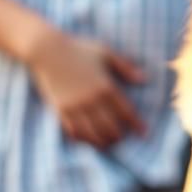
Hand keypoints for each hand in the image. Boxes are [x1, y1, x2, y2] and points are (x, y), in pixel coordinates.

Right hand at [27, 28, 146, 147]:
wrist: (47, 50)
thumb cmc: (78, 49)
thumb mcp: (106, 52)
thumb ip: (125, 66)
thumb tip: (144, 79)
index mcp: (106, 86)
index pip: (126, 111)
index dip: (136, 124)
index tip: (143, 132)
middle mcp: (92, 100)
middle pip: (110, 127)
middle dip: (119, 136)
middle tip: (124, 138)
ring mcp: (75, 107)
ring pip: (92, 133)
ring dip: (102, 141)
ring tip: (108, 143)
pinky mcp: (60, 110)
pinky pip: (73, 130)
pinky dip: (83, 138)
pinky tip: (88, 139)